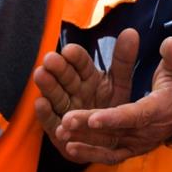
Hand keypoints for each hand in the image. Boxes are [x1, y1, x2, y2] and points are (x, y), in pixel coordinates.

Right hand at [34, 29, 136, 149]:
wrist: (108, 140)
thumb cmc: (111, 108)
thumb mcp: (120, 84)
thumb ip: (124, 61)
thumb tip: (132, 31)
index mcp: (88, 77)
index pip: (81, 63)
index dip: (76, 57)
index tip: (70, 50)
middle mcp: (74, 91)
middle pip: (66, 77)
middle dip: (58, 68)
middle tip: (49, 59)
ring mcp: (65, 109)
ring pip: (55, 95)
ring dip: (48, 86)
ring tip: (41, 74)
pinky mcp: (58, 130)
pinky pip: (50, 121)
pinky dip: (45, 113)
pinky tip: (40, 103)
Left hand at [57, 35, 171, 163]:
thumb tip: (168, 43)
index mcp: (160, 109)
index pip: (136, 115)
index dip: (114, 118)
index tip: (93, 117)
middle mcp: (148, 132)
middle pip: (116, 132)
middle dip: (89, 128)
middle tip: (66, 120)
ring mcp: (139, 144)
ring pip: (109, 145)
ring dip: (84, 141)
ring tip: (61, 132)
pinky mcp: (132, 150)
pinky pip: (110, 156)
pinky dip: (90, 154)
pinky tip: (69, 147)